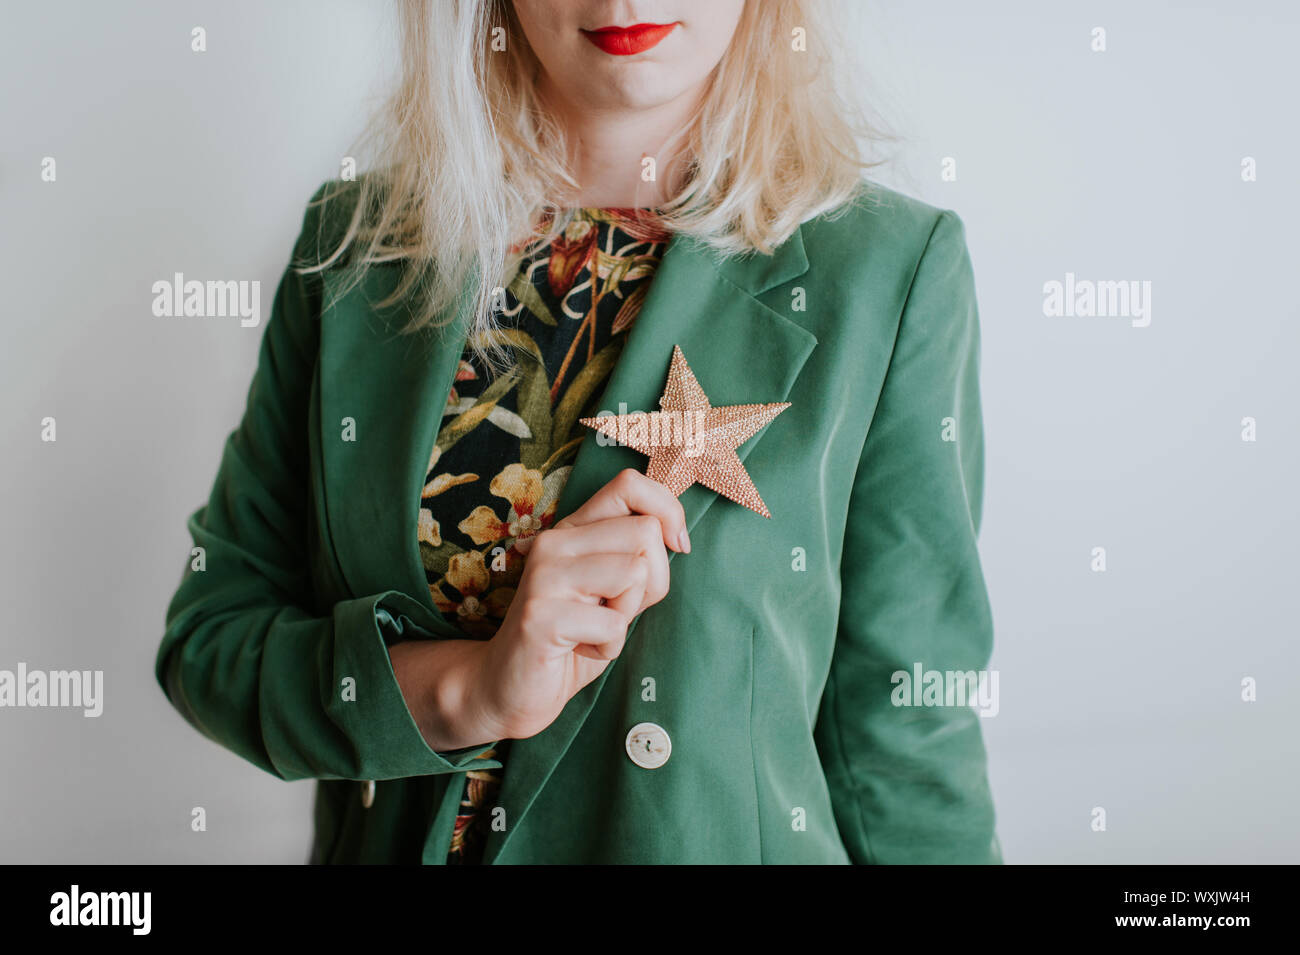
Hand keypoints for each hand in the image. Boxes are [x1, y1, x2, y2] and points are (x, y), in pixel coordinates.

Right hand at [468, 468, 688, 740]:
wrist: (509, 686)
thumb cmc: (572, 638)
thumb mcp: (614, 592)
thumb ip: (638, 559)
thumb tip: (677, 537)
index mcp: (572, 529)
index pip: (630, 485)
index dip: (668, 511)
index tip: (676, 546)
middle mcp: (554, 542)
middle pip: (644, 533)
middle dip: (650, 582)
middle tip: (613, 610)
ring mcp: (544, 575)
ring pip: (633, 574)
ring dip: (626, 616)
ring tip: (593, 629)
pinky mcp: (541, 615)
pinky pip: (614, 625)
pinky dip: (608, 647)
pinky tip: (578, 649)